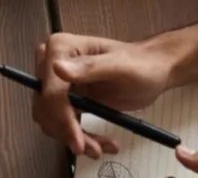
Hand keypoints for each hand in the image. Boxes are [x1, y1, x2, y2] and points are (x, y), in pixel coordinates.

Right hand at [29, 33, 176, 160]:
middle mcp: (51, 62)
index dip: (61, 118)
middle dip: (68, 131)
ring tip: (101, 146)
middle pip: (46, 107)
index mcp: (60, 48)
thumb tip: (57, 68)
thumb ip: (90, 67)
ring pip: (50, 119)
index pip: (50, 91)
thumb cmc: (140, 65)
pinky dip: (77, 137)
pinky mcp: (65, 98)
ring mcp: (56, 81)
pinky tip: (100, 142)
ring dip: (73, 137)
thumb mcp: (120, 66)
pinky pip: (60, 123)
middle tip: (95, 149)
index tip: (78, 143)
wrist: (152, 71)